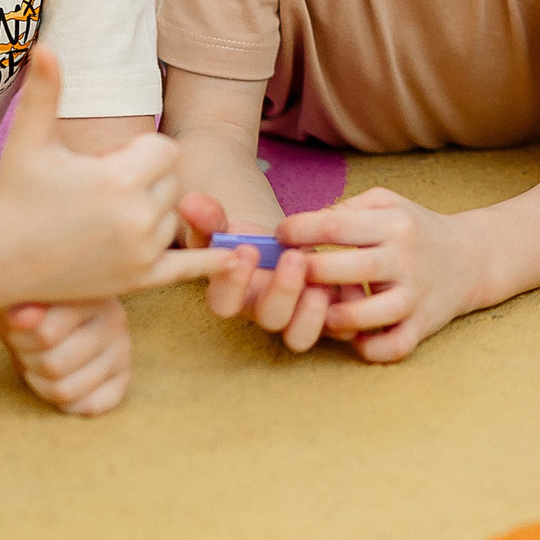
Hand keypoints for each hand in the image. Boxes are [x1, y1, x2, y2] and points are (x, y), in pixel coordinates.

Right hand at [0, 51, 219, 303]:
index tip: (105, 162)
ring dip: (153, 213)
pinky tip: (237, 258)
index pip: (166, 150)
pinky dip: (211, 261)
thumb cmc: (13, 194)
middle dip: (146, 181)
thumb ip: (44, 90)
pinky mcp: (139, 281)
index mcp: (120, 177)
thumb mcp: (30, 139)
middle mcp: (139, 216)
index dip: (140, 152)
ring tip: (107, 217)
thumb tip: (46, 44)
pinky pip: (188, 268)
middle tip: (100, 191)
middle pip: (172, 182)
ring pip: (174, 217)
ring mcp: (141, 252)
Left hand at [0, 298, 132, 415]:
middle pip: (53, 366)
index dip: (18, 337)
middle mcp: (114, 320)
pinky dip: (67, 404)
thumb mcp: (18, 298)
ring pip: (67, 390)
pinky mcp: (121, 376)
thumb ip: (19, 306)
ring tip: (39, 362)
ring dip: (41, 382)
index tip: (16, 322)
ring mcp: (121, 350)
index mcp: (89, 293)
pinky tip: (60, 382)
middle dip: (29, 361)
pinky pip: (91, 405)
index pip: (45, 335)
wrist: (45, 311)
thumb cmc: (29, 303)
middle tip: (27, 345)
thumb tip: (21, 317)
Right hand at [185, 192, 334, 353]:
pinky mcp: (329, 317)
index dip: (232, 283)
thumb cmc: (248, 239)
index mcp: (235, 295)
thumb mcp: (224, 225)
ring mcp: (297, 318)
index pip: (223, 304)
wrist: (282, 243)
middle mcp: (264, 312)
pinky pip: (340, 329)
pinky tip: (349, 280)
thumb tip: (190, 201)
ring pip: (300, 337)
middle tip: (293, 257)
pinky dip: (347, 307)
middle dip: (282, 291)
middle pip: (270, 320)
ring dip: (312, 313)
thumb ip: (207, 217)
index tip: (244, 250)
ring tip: (320, 281)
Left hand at [281, 187, 490, 362]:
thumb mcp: (389, 203)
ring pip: (374, 313)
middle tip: (293, 273)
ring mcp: (415, 295)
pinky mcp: (423, 325)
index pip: (337, 225)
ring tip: (321, 311)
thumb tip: (304, 224)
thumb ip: (347, 207)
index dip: (299, 230)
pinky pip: (395, 345)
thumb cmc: (415, 229)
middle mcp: (405, 258)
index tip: (280, 235)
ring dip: (338, 315)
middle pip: (352, 267)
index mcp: (393, 224)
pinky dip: (371, 348)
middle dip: (313, 272)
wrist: (471, 259)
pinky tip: (354, 338)